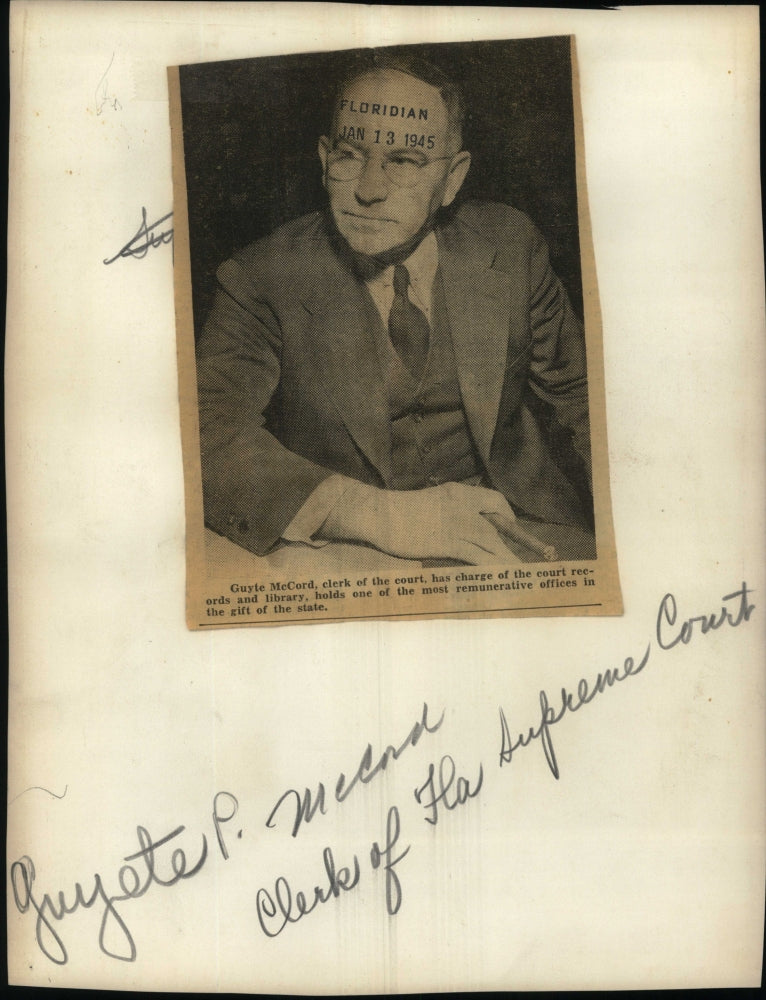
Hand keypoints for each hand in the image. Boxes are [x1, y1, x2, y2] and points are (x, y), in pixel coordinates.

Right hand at [320, 481, 521, 564]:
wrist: (378, 513)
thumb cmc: (398, 513)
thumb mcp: (429, 503)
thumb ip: (448, 511)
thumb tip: (465, 531)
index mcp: (458, 492)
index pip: (495, 501)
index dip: (507, 517)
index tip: (511, 530)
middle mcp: (463, 505)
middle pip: (500, 525)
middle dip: (518, 543)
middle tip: (531, 558)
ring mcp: (457, 524)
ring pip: (493, 542)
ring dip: (510, 560)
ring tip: (523, 576)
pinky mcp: (449, 542)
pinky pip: (479, 556)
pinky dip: (493, 567)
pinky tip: (501, 577)